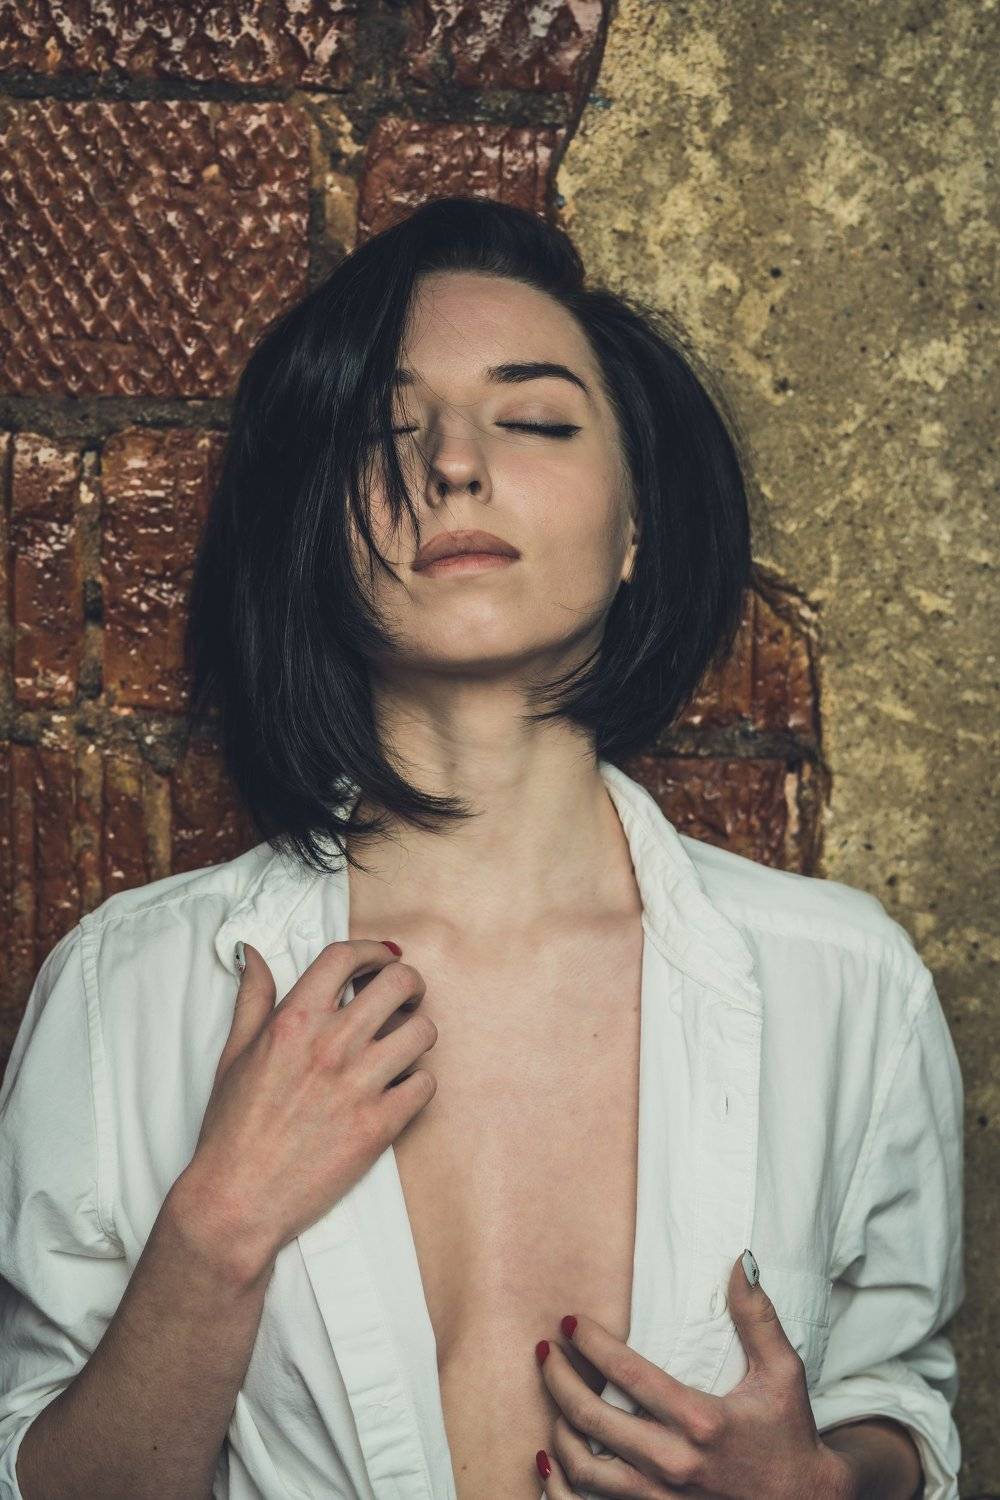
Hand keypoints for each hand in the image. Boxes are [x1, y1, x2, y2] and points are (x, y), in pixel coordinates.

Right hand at [176, 939, 438, 1284]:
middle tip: (405, 997)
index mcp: (293, 1021)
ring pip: (423, 1031)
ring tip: (404, 1044)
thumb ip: (253, 999)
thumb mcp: (234, 1054)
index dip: (371, 950)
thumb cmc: (233, 1130)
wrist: (238, 1200)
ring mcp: (358, 1086)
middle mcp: (330, 1045)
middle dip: (409, 983)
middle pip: (399, 983)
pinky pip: (426, 1085)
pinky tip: (401, 1088)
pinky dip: (419, 1083)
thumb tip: (254, 954)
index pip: (346, 957)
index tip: (379, 958)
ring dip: (418, 1033)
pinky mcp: (379, 1126)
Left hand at [534, 1251, 857, 1498]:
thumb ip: (758, 1317)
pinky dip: (561, 1487)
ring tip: (550, 1400)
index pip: (628, 1375)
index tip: (570, 1323)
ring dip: (557, 1430)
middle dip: (559, 1379)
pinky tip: (549, 1462)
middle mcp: (676, 1463)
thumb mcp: (783, 1373)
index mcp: (702, 1421)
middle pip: (593, 1419)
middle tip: (545, 1352)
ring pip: (585, 1469)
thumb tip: (739, 1263)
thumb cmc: (790, 1435)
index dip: (592, 1344)